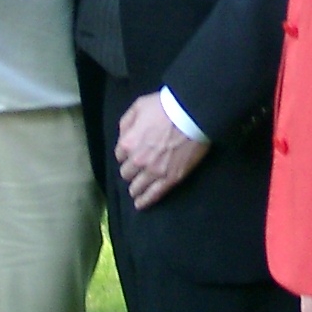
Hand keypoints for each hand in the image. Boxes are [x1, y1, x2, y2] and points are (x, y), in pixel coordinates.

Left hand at [114, 91, 208, 208]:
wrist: (191, 114)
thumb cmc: (165, 106)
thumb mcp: (138, 106)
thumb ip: (126, 123)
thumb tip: (123, 137)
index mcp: (128, 142)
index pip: (119, 156)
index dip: (125, 156)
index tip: (130, 156)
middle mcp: (137, 160)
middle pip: (127, 173)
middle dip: (130, 172)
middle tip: (135, 172)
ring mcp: (154, 171)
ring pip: (137, 187)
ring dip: (135, 190)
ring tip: (135, 193)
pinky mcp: (170, 178)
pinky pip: (154, 194)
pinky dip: (145, 201)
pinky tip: (141, 204)